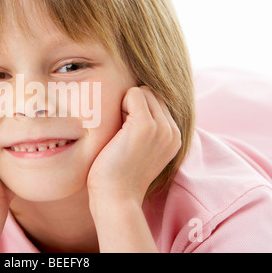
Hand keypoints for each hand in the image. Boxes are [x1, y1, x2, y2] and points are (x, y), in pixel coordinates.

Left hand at [87, 86, 180, 204]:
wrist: (116, 198)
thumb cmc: (118, 175)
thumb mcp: (139, 150)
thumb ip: (146, 129)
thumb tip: (133, 102)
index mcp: (173, 137)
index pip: (157, 102)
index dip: (136, 111)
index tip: (126, 136)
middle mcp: (172, 131)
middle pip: (151, 93)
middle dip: (132, 106)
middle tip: (121, 134)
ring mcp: (162, 127)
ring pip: (142, 91)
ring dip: (125, 106)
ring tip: (120, 134)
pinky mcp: (146, 126)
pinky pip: (134, 93)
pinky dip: (120, 105)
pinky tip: (116, 131)